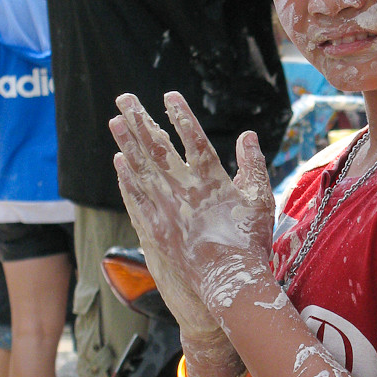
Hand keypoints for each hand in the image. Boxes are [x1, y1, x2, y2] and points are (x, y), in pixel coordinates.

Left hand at [110, 91, 275, 333]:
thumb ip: (253, 165)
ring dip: (126, 142)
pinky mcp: (153, 229)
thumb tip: (248, 135)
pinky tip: (119, 163)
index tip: (168, 95)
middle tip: (125, 98)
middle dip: (141, 119)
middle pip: (157, 147)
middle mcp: (183, 190)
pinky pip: (134, 198)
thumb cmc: (250, 242)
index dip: (181, 116)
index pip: (193, 139)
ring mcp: (165, 209)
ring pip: (141, 168)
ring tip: (115, 121)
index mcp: (212, 180)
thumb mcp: (261, 200)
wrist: (228, 281)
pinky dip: (126, 179)